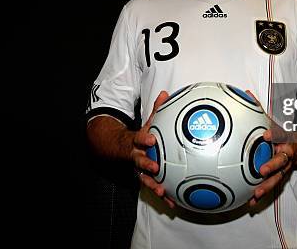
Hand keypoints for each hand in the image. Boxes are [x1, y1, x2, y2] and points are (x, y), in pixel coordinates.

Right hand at [131, 90, 175, 208]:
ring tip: (162, 192)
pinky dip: (163, 195)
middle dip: (146, 165)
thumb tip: (166, 93)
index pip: (140, 138)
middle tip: (155, 168)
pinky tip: (174, 202)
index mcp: (139, 141)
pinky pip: (154, 187)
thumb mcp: (148, 121)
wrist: (121, 147)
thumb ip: (157, 109)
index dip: (144, 139)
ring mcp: (139, 168)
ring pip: (144, 178)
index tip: (151, 140)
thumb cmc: (142, 135)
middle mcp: (137, 155)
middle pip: (139, 161)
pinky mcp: (146, 177)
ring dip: (153, 185)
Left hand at [249, 128, 295, 206]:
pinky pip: (271, 185)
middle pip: (281, 160)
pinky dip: (262, 194)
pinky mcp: (281, 176)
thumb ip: (270, 123)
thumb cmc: (289, 137)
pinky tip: (252, 201)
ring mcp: (285, 167)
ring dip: (267, 186)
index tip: (266, 136)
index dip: (275, 136)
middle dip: (272, 165)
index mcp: (287, 141)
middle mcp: (287, 155)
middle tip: (262, 170)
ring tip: (257, 194)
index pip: (282, 136)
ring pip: (277, 177)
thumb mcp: (282, 127)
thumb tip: (254, 107)